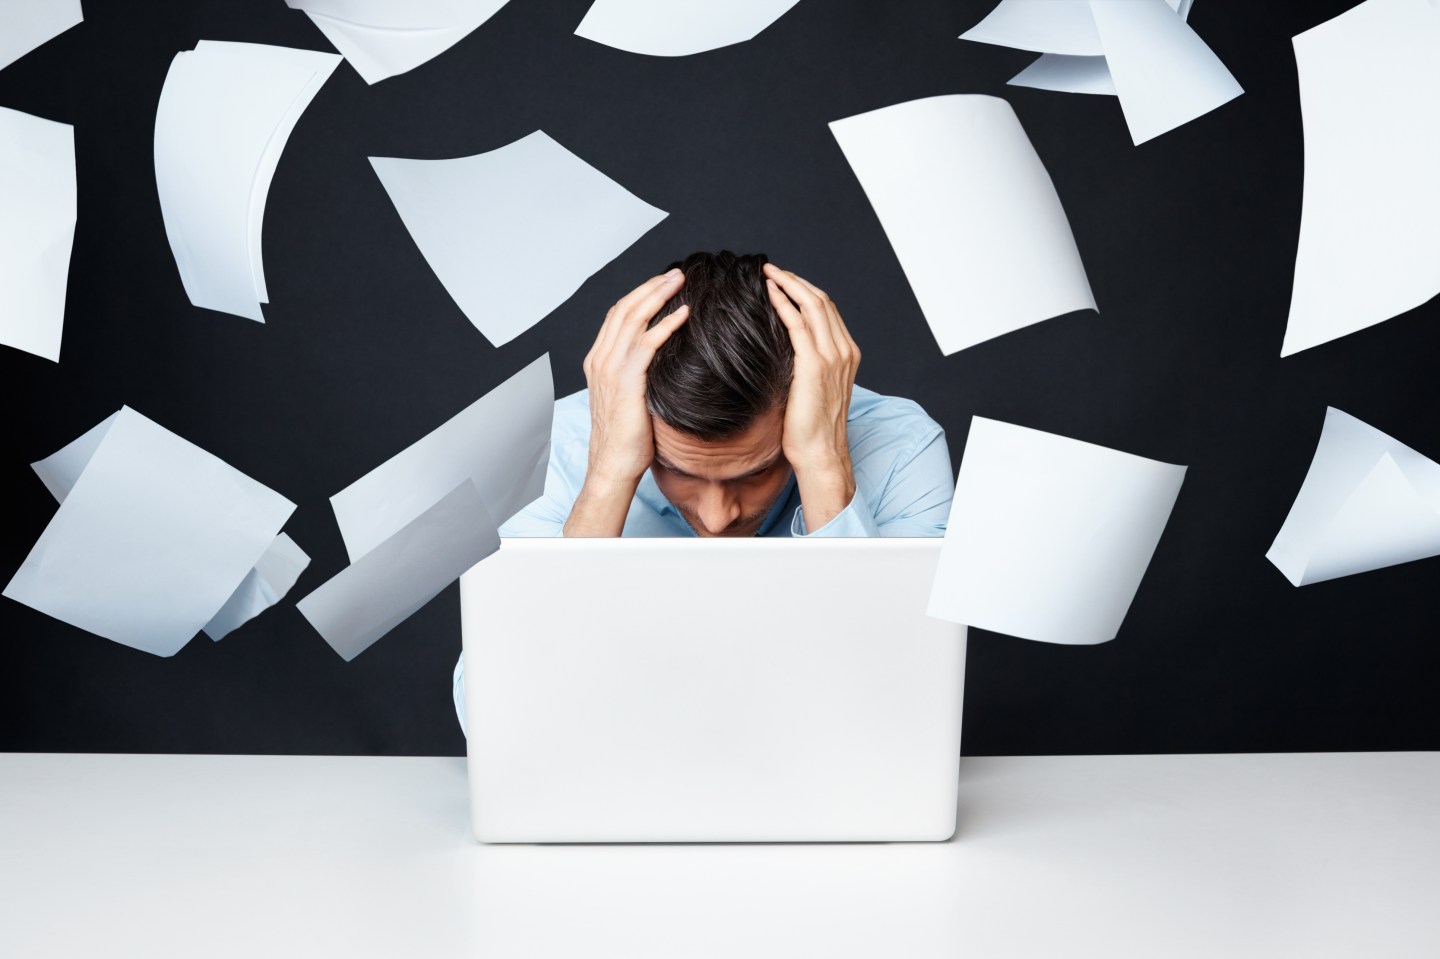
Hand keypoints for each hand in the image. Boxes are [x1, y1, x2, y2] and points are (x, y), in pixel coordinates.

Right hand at [566, 269, 688, 535]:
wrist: (613, 464)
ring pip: (634, 317)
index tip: (662, 285)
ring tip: (679, 282)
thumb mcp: (629, 399)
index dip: (639, 296)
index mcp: (598, 361)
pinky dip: (666, 324)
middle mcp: (600, 359)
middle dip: (651, 287)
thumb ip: (638, 376)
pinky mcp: (627, 379)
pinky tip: (683, 314)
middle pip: (625, 308)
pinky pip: (648, 342)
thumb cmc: (626, 439)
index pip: (617, 316)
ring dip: (658, 295)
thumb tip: (663, 366)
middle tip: (675, 273)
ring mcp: (610, 367)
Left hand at [763, 263, 860, 530]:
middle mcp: (844, 351)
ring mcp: (832, 356)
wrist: (819, 452)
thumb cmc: (811, 429)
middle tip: (772, 270)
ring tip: (768, 274)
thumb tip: (783, 351)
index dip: (805, 291)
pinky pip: (797, 322)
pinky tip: (768, 293)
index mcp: (847, 355)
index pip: (828, 311)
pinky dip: (784, 302)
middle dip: (796, 280)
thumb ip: (807, 366)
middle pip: (822, 300)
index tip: (784, 281)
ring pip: (812, 304)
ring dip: (788, 284)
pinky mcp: (814, 364)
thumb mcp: (813, 390)